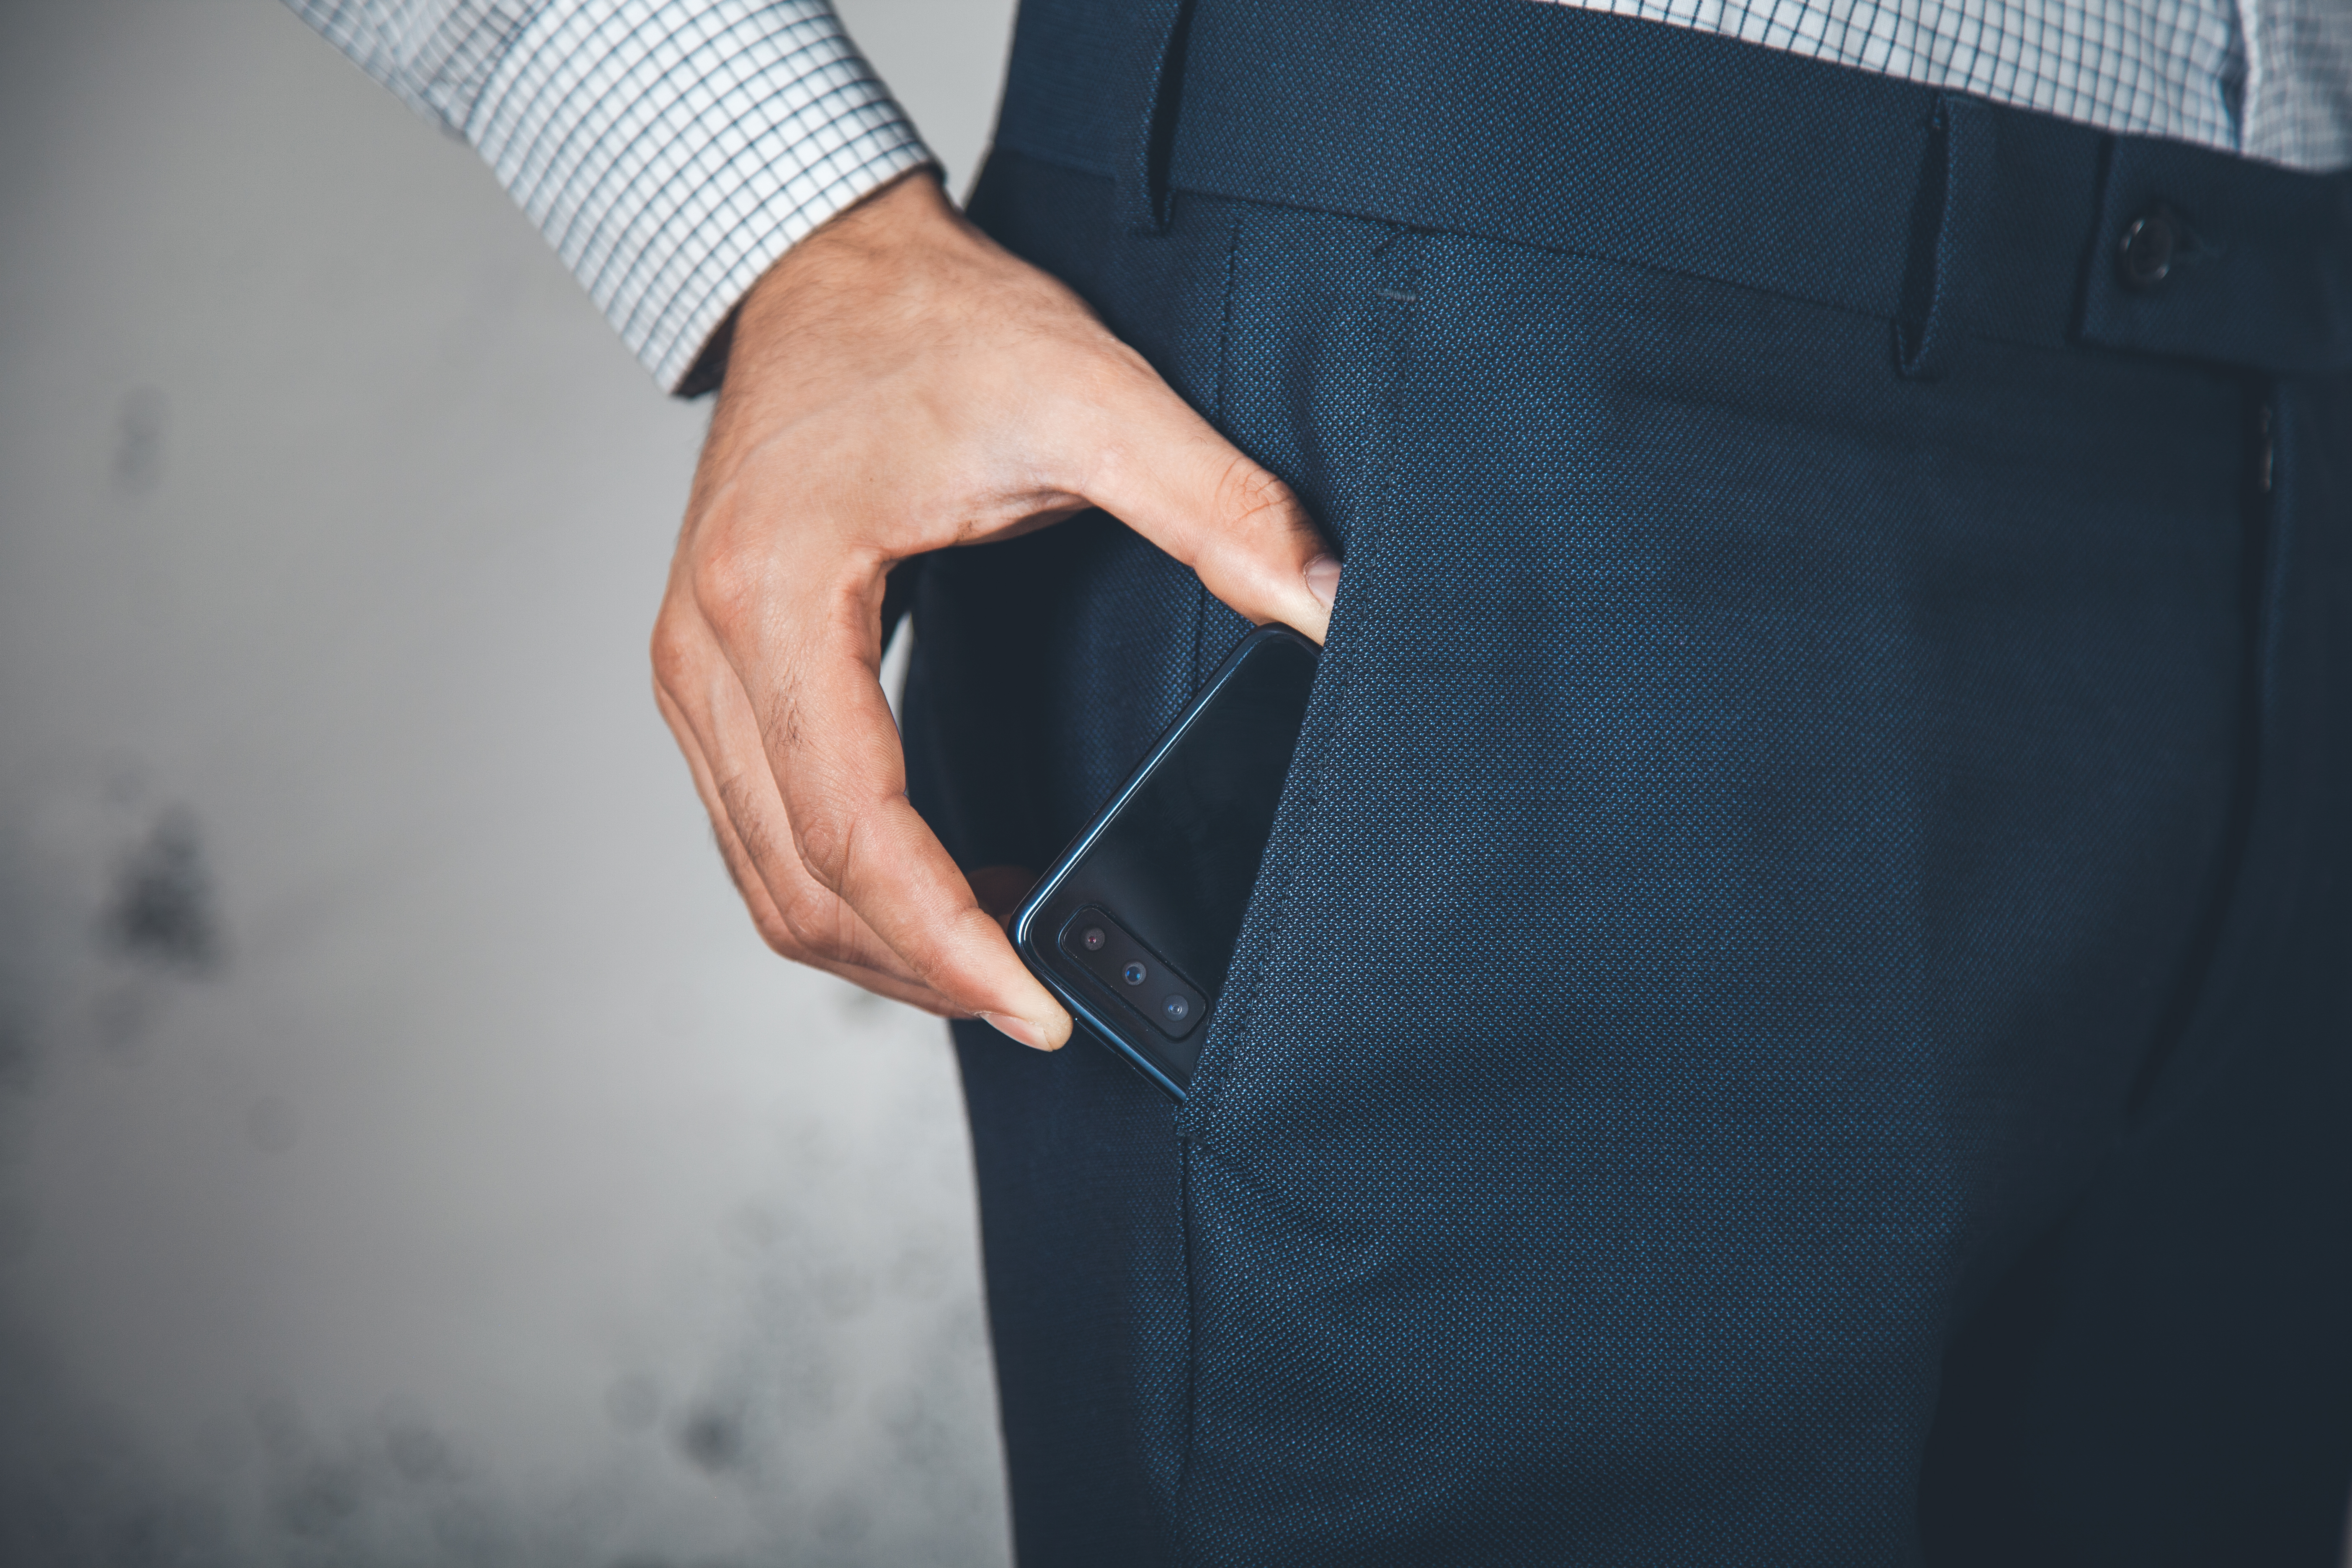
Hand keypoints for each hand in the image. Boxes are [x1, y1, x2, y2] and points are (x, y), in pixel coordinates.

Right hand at [650, 171, 1338, 1050]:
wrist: (821, 266)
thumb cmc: (935, 321)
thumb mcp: (1089, 393)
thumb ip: (1216, 500)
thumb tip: (1330, 603)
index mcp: (776, 594)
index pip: (854, 827)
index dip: (947, 941)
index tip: (1040, 1007)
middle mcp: (703, 651)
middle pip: (796, 881)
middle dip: (918, 970)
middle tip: (1042, 1005)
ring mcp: (691, 671)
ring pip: (765, 877)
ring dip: (876, 946)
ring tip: (1000, 962)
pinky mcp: (709, 676)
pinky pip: (759, 832)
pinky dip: (844, 890)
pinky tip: (943, 893)